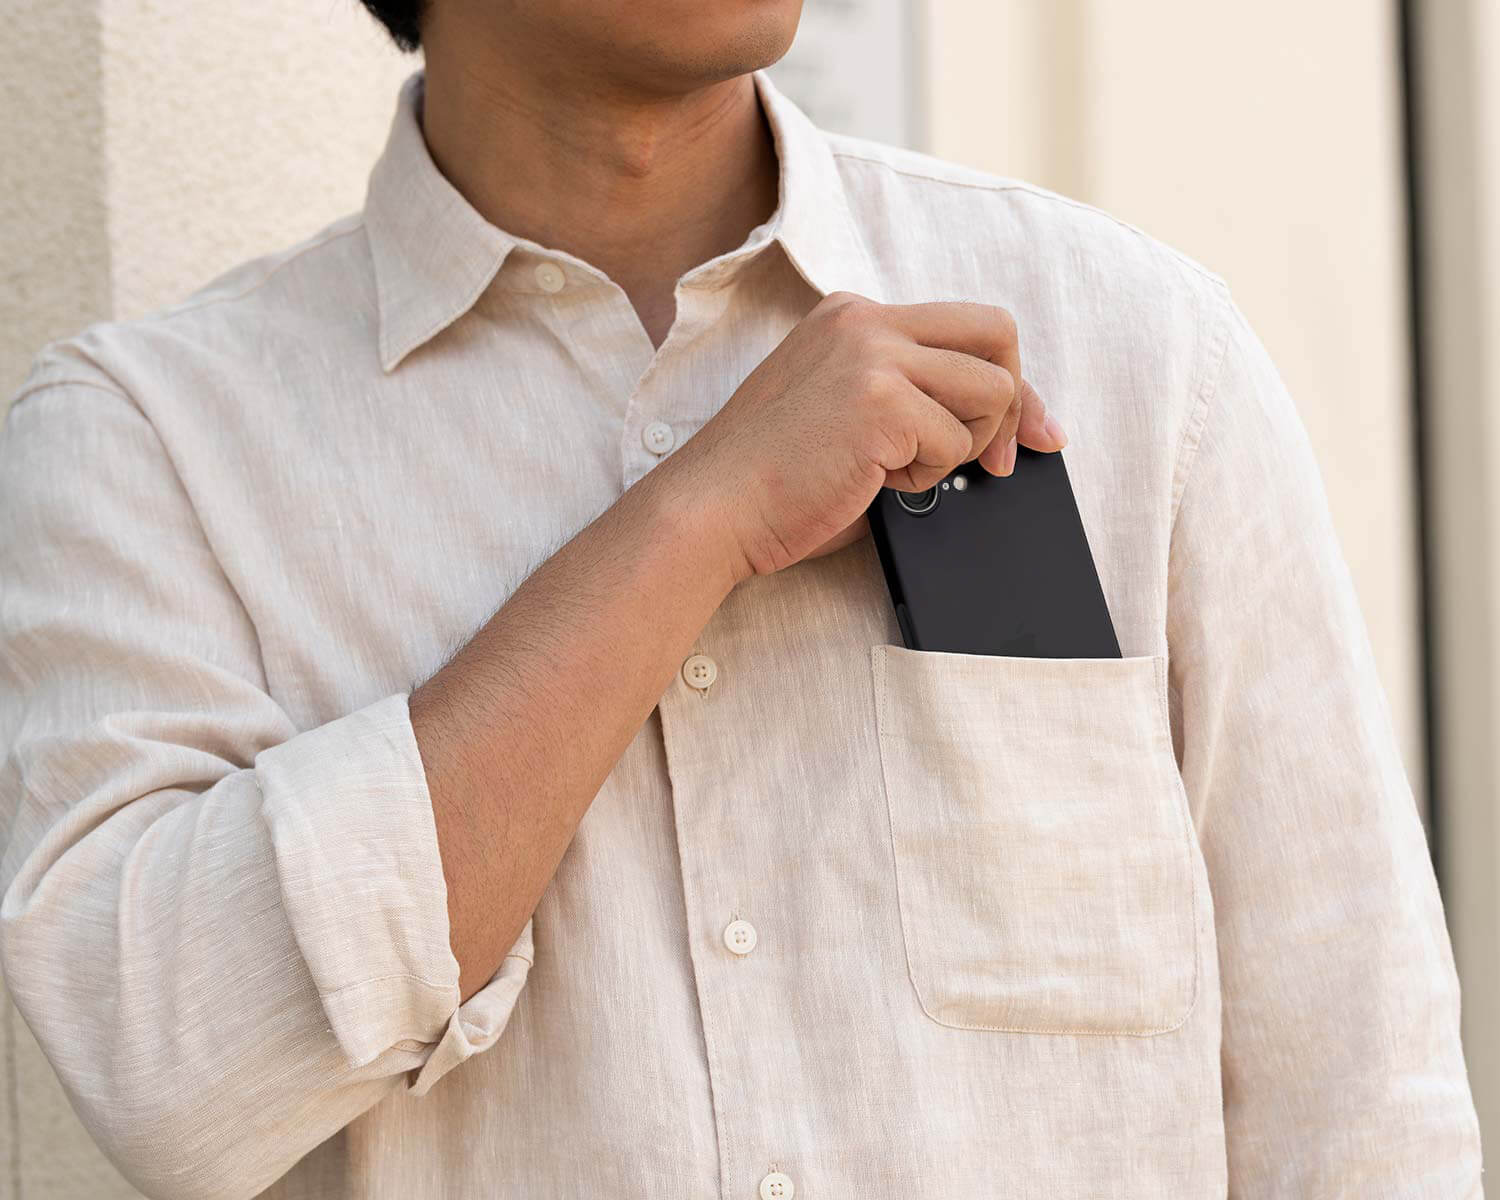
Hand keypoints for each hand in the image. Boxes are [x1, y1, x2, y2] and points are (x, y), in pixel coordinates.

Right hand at [662, 291, 1066, 582]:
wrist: (713, 510)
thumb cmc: (775, 481)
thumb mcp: (849, 413)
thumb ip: (911, 397)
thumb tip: (1004, 423)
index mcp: (852, 316)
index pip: (966, 326)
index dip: (1010, 381)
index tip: (1033, 432)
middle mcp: (865, 320)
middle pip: (997, 332)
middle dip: (1016, 402)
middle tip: (1000, 460)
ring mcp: (872, 355)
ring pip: (992, 390)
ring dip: (965, 446)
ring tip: (905, 470)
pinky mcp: (880, 401)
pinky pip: (957, 441)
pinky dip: (930, 475)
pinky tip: (878, 481)